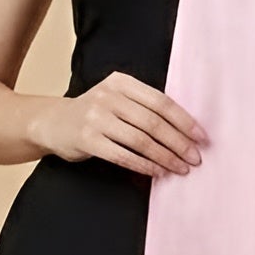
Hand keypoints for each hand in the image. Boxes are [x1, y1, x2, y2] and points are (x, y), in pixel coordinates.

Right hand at [43, 72, 208, 175]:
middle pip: (153, 122)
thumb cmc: (95, 114)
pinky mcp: (87, 139)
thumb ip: (145, 107)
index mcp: (122, 82)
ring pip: (140, 140)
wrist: (52, 122)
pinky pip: (122, 155)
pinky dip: (143, 165)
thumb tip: (186, 131)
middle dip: (179, 142)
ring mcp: (96, 117)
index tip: (202, 138)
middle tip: (195, 158)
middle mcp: (109, 96)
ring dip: (165, 156)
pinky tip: (158, 172)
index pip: (161, 102)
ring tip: (181, 168)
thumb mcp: (117, 99)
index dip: (185, 121)